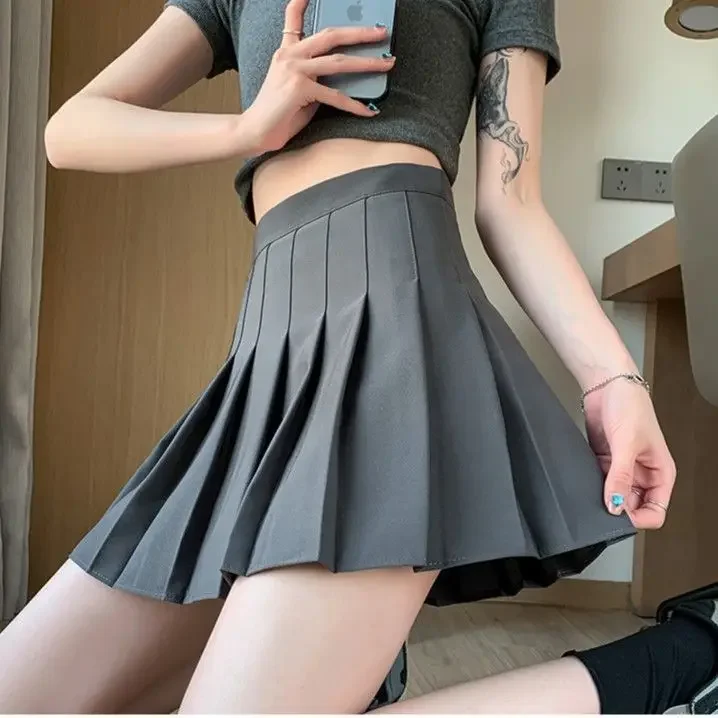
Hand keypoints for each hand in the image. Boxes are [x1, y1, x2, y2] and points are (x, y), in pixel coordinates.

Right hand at [242, 0, 394, 153]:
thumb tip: (344, 76)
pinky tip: (369, 110)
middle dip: (359, 32)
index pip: (293, 19)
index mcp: (287, 52)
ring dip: (367, 63)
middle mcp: (290, 56)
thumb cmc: (279, 113)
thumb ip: (315, 75)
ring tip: (387, 64)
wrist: (255, 131)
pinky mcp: (299, 89)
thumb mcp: (298, 87)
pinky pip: (335, 96)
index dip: (301, 2)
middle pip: (330, 36)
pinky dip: (354, 106)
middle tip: (381, 31)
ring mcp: (294, 70)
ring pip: (338, 62)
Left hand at [583, 378, 675, 529]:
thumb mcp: (627, 444)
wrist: (606, 384)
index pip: (655, 512)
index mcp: (660, 473)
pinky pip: (598, 483)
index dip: (638, 519)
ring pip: (613, 496)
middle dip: (618, 509)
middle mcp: (642, 474)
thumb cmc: (630, 405)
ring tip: (592, 491)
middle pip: (632, 507)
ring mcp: (622, 469)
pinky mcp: (604, 461)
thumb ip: (620, 476)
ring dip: (603, 497)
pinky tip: (584, 481)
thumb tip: (615, 506)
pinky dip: (592, 486)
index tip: (618, 516)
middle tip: (601, 506)